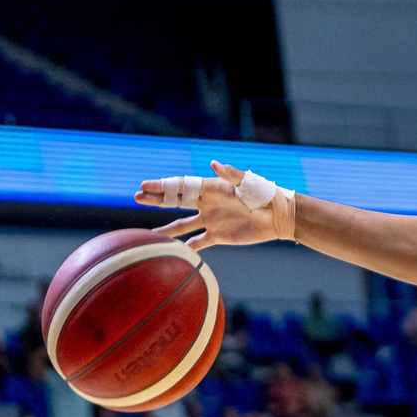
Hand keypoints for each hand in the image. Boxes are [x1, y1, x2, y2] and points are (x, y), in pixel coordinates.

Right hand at [134, 161, 278, 248]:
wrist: (279, 217)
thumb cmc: (265, 195)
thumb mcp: (248, 184)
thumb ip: (231, 175)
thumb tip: (214, 163)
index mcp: (212, 188)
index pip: (181, 186)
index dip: (163, 186)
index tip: (143, 186)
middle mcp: (208, 204)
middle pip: (176, 202)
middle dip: (156, 199)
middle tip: (136, 197)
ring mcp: (211, 220)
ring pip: (182, 225)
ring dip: (165, 230)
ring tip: (146, 234)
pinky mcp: (219, 235)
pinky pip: (197, 242)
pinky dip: (184, 248)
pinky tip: (170, 252)